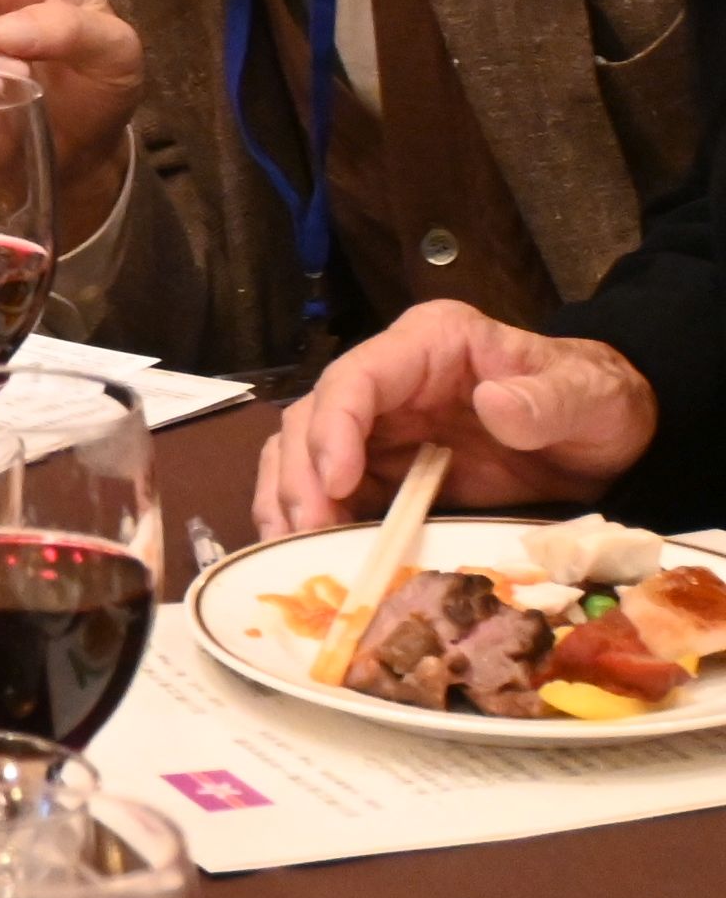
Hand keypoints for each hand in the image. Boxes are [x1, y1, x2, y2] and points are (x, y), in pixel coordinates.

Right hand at [252, 304, 659, 537]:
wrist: (607, 439)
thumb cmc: (595, 403)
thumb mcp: (584, 397)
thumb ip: (543, 398)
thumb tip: (495, 405)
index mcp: (428, 344)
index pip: (355, 376)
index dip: (333, 427)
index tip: (336, 483)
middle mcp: (389, 380)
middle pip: (312, 417)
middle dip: (301, 476)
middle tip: (306, 533)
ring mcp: (381, 425)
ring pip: (303, 453)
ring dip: (290, 500)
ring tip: (292, 548)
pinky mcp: (384, 468)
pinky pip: (330, 491)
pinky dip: (312, 521)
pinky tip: (307, 553)